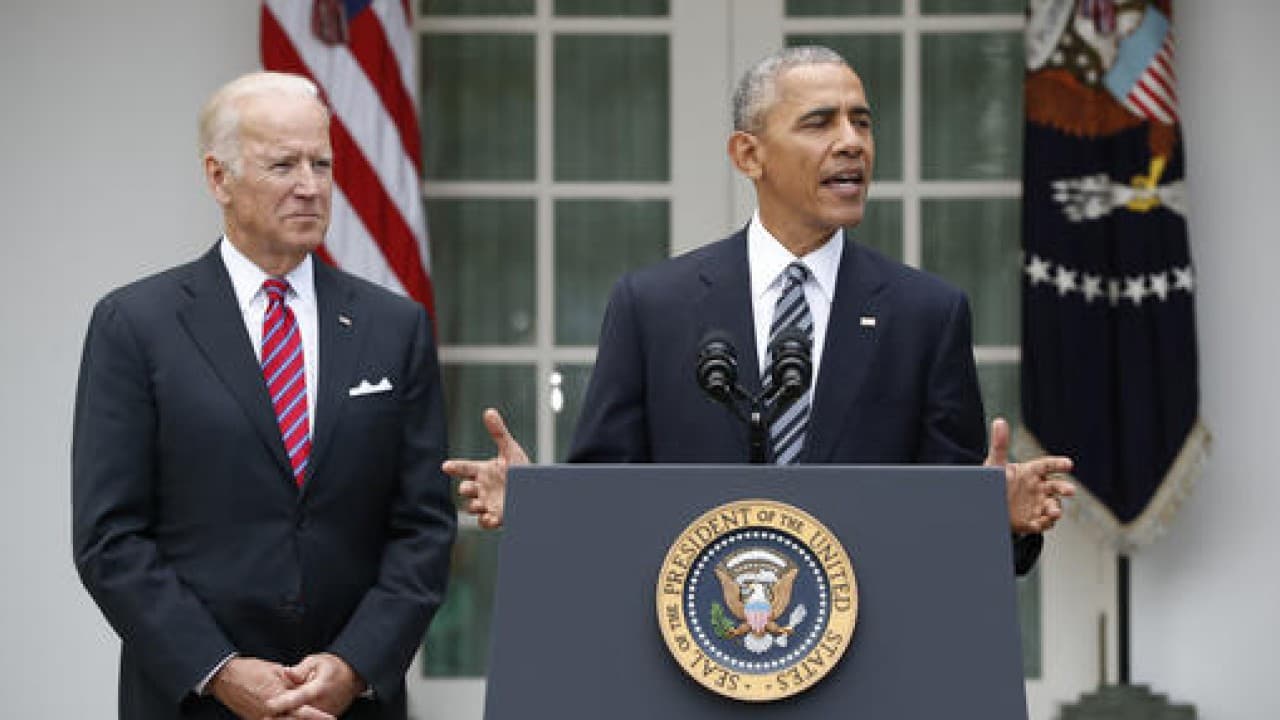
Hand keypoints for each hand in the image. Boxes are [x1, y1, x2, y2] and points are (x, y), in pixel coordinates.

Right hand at [210, 656, 330, 719]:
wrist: (225, 677)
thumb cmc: (250, 670)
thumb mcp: (275, 671)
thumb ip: (292, 681)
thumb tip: (306, 685)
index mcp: (275, 698)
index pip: (302, 711)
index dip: (317, 716)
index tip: (331, 719)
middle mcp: (268, 712)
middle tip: (325, 719)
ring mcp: (260, 718)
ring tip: (312, 718)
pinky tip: (290, 717)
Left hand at [265, 653, 362, 718]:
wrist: (352, 678)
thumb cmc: (332, 668)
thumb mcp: (317, 661)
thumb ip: (300, 669)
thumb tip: (287, 673)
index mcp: (319, 688)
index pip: (299, 697)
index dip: (284, 701)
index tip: (269, 703)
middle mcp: (322, 705)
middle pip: (297, 714)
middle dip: (280, 715)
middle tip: (264, 714)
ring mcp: (323, 714)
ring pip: (300, 719)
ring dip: (285, 717)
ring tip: (268, 717)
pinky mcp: (322, 719)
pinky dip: (293, 718)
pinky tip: (280, 716)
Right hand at [442, 408, 529, 529]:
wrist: (535, 489)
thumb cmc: (520, 469)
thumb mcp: (511, 450)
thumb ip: (498, 432)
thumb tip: (489, 411)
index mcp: (482, 471)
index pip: (464, 468)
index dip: (455, 467)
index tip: (446, 466)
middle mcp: (481, 487)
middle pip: (466, 489)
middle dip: (465, 488)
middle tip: (467, 487)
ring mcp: (487, 503)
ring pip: (472, 506)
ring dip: (474, 505)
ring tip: (480, 503)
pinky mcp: (496, 516)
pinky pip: (485, 522)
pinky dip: (485, 521)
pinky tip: (490, 518)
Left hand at [985, 418, 1076, 533]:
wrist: (986, 506)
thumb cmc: (993, 481)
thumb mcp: (995, 464)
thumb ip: (999, 444)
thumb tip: (999, 421)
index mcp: (1032, 471)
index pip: (1048, 465)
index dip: (1058, 465)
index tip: (1068, 464)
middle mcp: (1039, 487)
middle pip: (1056, 487)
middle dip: (1064, 489)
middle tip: (1070, 491)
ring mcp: (1037, 504)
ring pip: (1052, 506)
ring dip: (1055, 510)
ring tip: (1054, 512)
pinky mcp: (1033, 520)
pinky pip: (1042, 523)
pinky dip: (1044, 524)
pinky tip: (1040, 524)